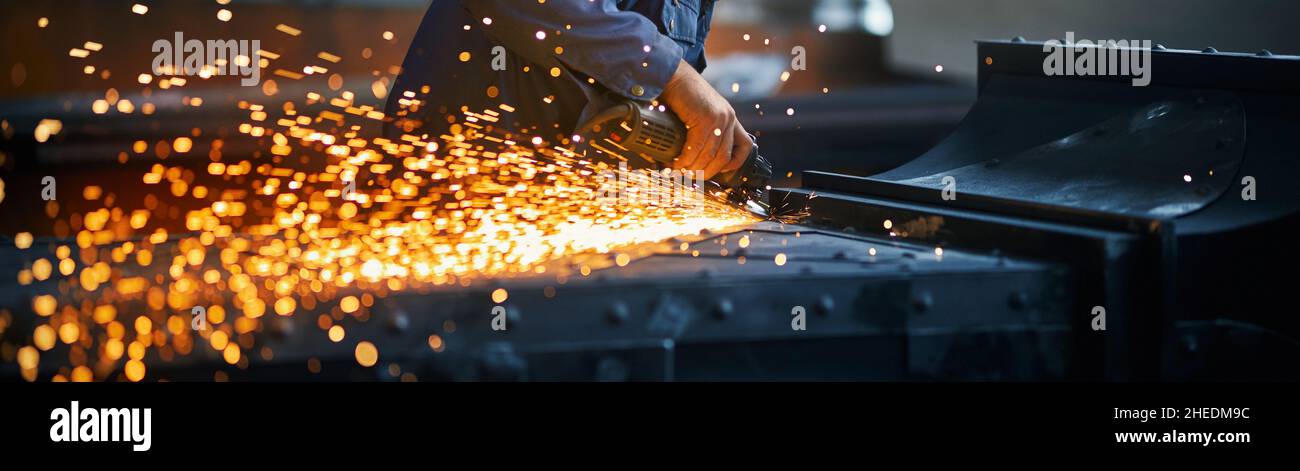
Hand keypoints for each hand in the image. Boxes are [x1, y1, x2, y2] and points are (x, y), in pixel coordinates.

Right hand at [658, 60, 752, 179]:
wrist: (672, 75)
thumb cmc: (681, 94)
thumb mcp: (700, 113)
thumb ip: (703, 129)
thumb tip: (694, 156)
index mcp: (729, 117)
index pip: (745, 147)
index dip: (734, 163)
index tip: (717, 170)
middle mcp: (728, 118)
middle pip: (723, 157)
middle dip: (706, 171)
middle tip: (690, 176)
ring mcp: (719, 118)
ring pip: (708, 155)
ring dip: (692, 167)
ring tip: (679, 171)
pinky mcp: (706, 118)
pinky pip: (696, 148)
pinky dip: (685, 159)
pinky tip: (676, 162)